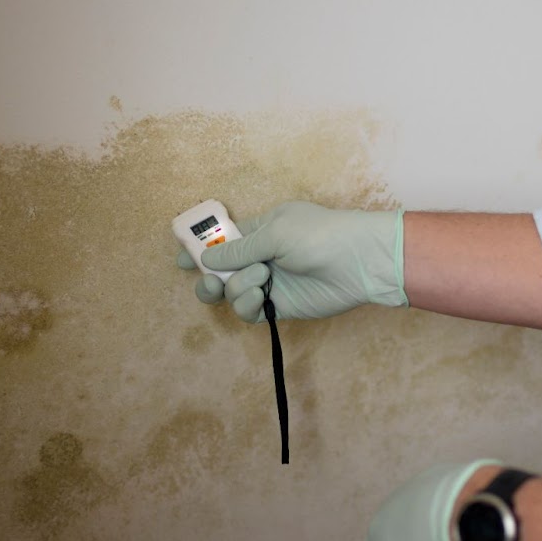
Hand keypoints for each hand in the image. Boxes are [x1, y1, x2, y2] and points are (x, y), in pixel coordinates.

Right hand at [175, 202, 407, 322]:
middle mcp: (261, 256)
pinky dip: (247, 305)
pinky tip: (261, 297)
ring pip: (231, 293)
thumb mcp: (275, 233)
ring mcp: (269, 281)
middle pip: (220, 271)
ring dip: (237, 288)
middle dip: (209, 277)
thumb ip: (239, 250)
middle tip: (211, 282)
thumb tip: (206, 260)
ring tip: (261, 279)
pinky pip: (248, 311)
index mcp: (260, 229)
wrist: (361, 263)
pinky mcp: (279, 305)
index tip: (180, 259)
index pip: (222, 238)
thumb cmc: (322, 236)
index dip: (200, 247)